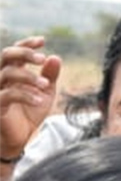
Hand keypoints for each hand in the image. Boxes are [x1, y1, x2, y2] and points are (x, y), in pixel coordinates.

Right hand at [1, 37, 60, 160]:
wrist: (17, 139)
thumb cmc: (28, 114)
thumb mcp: (44, 94)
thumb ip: (49, 77)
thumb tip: (55, 58)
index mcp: (12, 72)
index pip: (15, 52)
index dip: (27, 44)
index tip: (43, 40)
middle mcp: (1, 77)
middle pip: (6, 55)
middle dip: (24, 54)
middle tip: (42, 59)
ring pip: (7, 73)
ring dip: (29, 77)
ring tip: (45, 85)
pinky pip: (9, 95)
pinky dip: (26, 95)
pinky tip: (40, 101)